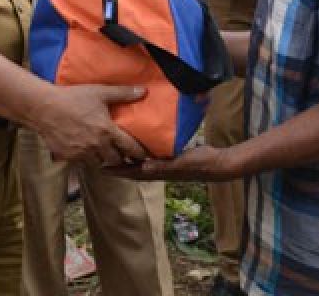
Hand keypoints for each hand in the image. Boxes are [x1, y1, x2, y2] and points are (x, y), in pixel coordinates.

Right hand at [37, 85, 148, 165]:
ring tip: (108, 154)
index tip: (145, 155)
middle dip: (123, 158)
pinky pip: (83, 163)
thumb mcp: (100, 92)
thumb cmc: (73, 98)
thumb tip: (144, 91)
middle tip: (127, 155)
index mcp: (107, 131)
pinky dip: (88, 159)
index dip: (140, 153)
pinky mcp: (69, 157)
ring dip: (105, 160)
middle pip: (117, 160)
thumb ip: (123, 93)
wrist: (44, 108)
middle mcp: (96, 145)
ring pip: (100, 164)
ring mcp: (81, 153)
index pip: (130, 148)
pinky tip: (89, 152)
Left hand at [109, 143, 239, 182]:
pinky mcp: (172, 159)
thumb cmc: (199, 163)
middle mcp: (159, 170)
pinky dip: (144, 153)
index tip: (101, 168)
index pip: (132, 173)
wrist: (216, 164)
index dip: (117, 171)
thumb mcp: (180, 163)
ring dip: (130, 160)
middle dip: (119, 166)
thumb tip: (143, 167)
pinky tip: (143, 145)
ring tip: (118, 150)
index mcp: (158, 172)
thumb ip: (163, 165)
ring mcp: (165, 165)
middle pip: (133, 170)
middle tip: (103, 159)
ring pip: (142, 164)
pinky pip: (153, 157)